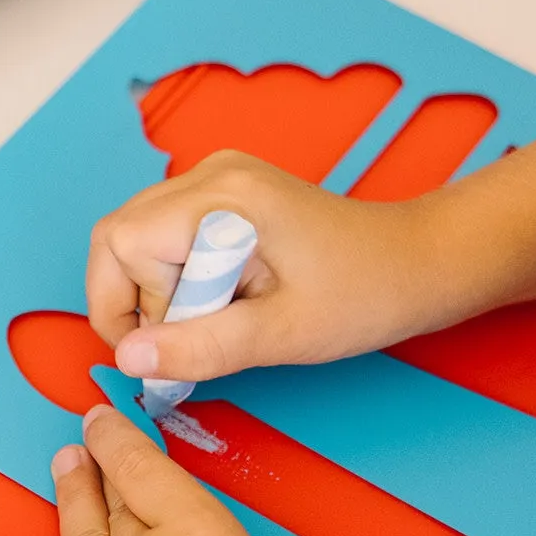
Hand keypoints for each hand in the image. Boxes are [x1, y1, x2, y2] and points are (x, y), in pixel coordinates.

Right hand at [87, 151, 449, 385]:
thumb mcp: (282, 334)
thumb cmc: (365, 293)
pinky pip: (166, 237)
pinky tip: (220, 302)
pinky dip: (175, 280)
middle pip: (117, 236)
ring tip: (215, 320)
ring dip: (157, 293)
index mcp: (224, 199)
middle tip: (186, 341)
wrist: (418, 263)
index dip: (131, 306)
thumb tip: (129, 360)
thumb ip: (202, 347)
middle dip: (135, 301)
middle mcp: (212, 175)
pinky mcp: (225, 196)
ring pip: (135, 238)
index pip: (120, 243)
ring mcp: (218, 180)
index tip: (174, 348)